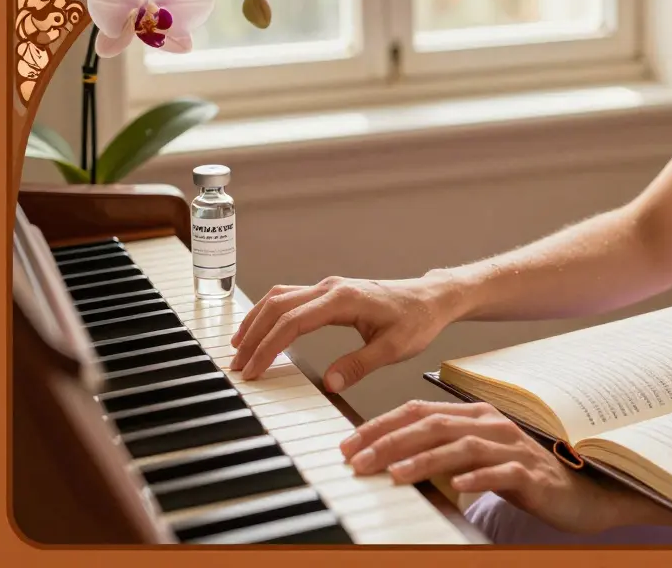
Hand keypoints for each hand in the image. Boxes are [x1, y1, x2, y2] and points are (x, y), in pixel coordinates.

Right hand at [229, 273, 460, 390]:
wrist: (432, 298)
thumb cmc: (418, 320)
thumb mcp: (395, 348)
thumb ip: (361, 365)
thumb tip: (329, 383)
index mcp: (344, 299)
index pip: (293, 322)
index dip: (268, 347)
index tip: (253, 370)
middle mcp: (331, 288)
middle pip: (277, 306)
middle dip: (253, 336)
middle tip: (239, 366)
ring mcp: (329, 287)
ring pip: (279, 298)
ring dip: (256, 322)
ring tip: (239, 349)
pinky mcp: (330, 292)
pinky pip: (290, 298)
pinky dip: (269, 314)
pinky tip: (260, 330)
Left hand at [340, 400, 626, 534]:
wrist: (576, 493)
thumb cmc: (518, 475)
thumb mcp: (472, 459)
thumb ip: (437, 451)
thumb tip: (385, 458)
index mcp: (474, 415)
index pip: (419, 411)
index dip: (381, 425)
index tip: (348, 445)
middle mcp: (491, 425)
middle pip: (434, 426)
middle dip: (390, 442)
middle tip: (357, 461)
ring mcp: (513, 447)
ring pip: (462, 446)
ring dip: (424, 460)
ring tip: (394, 475)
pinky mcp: (531, 474)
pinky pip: (501, 472)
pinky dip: (477, 477)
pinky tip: (456, 486)